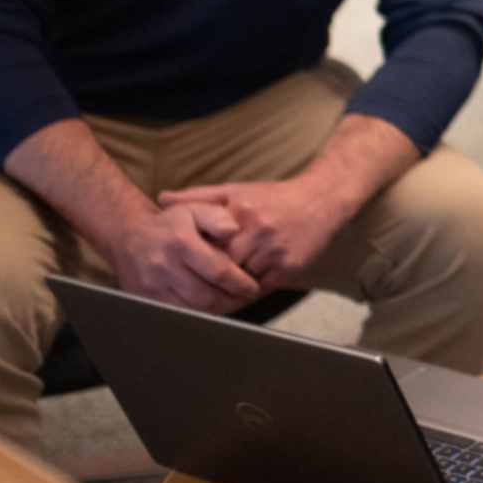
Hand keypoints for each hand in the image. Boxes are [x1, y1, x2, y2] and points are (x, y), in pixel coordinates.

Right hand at [106, 206, 259, 313]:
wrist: (129, 236)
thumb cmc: (170, 224)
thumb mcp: (194, 209)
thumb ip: (217, 217)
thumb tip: (233, 230)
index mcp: (181, 243)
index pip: (218, 271)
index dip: (240, 283)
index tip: (253, 287)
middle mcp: (165, 266)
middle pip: (207, 296)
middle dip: (233, 301)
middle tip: (247, 298)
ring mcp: (153, 286)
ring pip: (195, 310)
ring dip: (219, 310)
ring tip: (234, 302)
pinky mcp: (147, 299)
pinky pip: (180, 314)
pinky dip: (200, 314)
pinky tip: (212, 306)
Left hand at [157, 179, 355, 292]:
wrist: (321, 199)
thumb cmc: (273, 197)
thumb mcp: (235, 190)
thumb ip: (198, 196)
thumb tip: (162, 199)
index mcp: (240, 212)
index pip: (206, 244)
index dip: (192, 258)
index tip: (180, 267)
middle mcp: (258, 231)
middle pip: (222, 265)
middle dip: (209, 276)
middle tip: (191, 287)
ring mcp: (276, 251)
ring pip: (240, 280)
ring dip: (227, 287)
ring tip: (212, 292)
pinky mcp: (290, 267)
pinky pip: (261, 287)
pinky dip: (249, 290)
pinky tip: (239, 289)